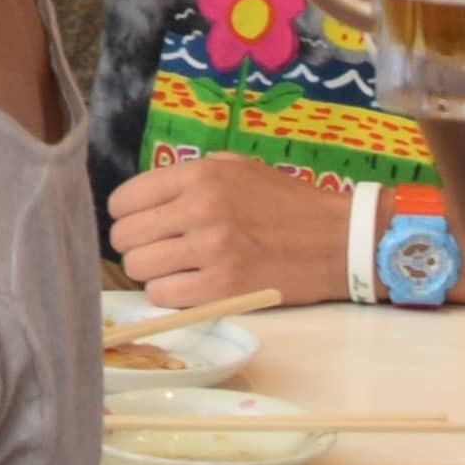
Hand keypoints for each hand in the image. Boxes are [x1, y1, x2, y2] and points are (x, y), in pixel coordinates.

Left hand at [106, 151, 354, 309]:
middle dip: (134, 245)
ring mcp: (211, 250)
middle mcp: (200, 209)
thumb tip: (147, 197)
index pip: (125, 199)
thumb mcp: (238, 169)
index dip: (126, 215)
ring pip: (138, 268)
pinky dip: (168, 294)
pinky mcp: (224, 287)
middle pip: (125, 236)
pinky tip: (187, 286)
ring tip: (173, 269)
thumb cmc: (287, 202)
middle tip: (157, 249)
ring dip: (150, 272)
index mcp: (199, 176)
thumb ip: (190, 177)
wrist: (339, 239)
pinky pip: (163, 295)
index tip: (139, 223)